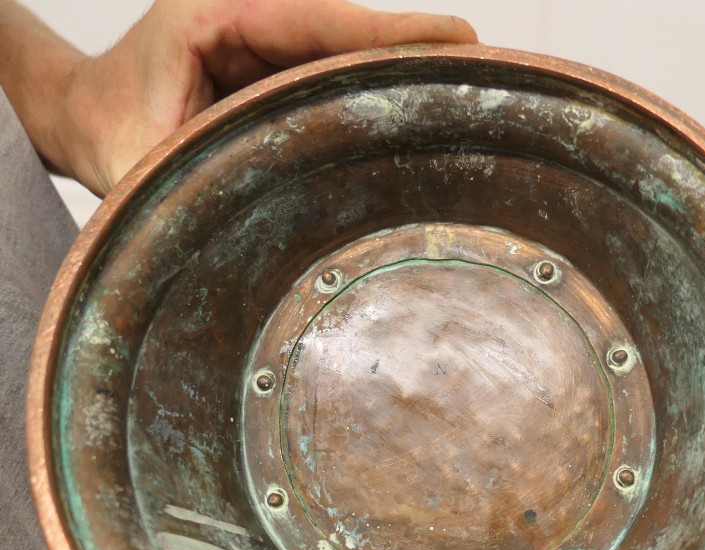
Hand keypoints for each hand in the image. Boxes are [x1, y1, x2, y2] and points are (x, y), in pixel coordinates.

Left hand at [0, 0, 475, 194]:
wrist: (85, 113)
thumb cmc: (107, 132)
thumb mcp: (138, 168)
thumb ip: (190, 187)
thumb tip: (245, 238)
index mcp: (213, 19)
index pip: (321, 22)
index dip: (394, 33)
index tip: (459, 41)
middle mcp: (248, 18)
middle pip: (348, 32)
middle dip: (416, 51)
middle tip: (485, 74)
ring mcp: (266, 42)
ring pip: (347, 53)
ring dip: (401, 74)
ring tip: (465, 97)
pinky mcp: (275, 68)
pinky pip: (333, 77)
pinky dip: (373, 96)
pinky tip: (413, 119)